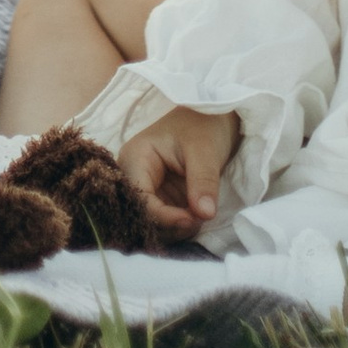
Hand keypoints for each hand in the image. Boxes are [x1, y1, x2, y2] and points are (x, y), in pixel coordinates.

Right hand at [119, 104, 238, 237]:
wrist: (213, 118)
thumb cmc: (204, 125)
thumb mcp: (205, 151)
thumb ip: (203, 182)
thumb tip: (204, 214)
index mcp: (135, 158)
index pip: (140, 200)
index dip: (164, 217)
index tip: (193, 221)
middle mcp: (134, 176)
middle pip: (143, 216)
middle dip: (171, 225)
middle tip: (198, 221)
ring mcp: (148, 189)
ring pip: (154, 223)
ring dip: (177, 229)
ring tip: (200, 217)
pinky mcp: (161, 198)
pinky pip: (165, 221)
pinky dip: (181, 225)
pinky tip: (197, 218)